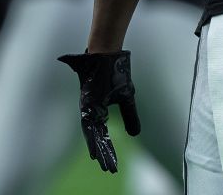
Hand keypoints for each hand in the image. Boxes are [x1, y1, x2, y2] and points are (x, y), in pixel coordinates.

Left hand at [58, 51, 140, 173]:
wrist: (108, 53)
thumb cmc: (115, 72)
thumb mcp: (127, 98)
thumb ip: (130, 116)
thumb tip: (135, 135)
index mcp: (98, 109)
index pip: (102, 133)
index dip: (105, 148)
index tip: (109, 164)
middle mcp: (90, 109)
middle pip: (96, 137)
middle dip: (103, 154)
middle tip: (109, 170)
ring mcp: (87, 106)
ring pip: (91, 134)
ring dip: (98, 150)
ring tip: (103, 164)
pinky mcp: (87, 102)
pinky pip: (88, 124)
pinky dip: (92, 138)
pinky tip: (94, 150)